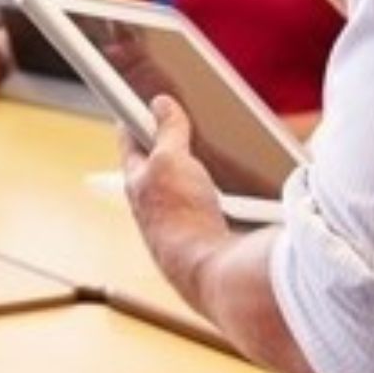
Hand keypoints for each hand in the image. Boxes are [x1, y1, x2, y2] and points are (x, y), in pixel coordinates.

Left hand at [121, 96, 231, 294]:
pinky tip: (244, 185)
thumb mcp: (171, 161)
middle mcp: (154, 206)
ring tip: (225, 147)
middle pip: (162, 162)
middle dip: (174, 140)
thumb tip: (161, 104)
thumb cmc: (182, 218)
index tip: (137, 98)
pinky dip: (226, 191)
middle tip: (191, 117)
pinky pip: (216, 204)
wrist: (215, 274)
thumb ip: (167, 131)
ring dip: (204, 167)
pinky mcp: (208, 237)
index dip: (133, 117)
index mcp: (136, 184)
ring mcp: (182, 223)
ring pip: (190, 185)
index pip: (130, 143)